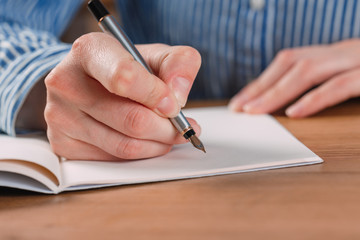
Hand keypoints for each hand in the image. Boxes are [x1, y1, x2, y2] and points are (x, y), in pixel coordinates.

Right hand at [44, 32, 200, 159]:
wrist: (88, 82)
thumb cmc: (125, 68)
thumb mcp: (156, 55)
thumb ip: (178, 64)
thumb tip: (177, 97)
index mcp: (89, 51)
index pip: (123, 78)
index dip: (156, 96)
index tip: (174, 106)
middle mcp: (66, 82)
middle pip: (132, 120)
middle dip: (167, 128)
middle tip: (182, 127)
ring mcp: (61, 116)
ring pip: (125, 145)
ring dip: (158, 144)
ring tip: (168, 134)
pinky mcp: (63, 143)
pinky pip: (113, 159)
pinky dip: (140, 153)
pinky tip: (146, 141)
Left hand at [229, 39, 359, 116]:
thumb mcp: (346, 76)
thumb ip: (320, 83)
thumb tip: (284, 103)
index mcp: (331, 55)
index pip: (288, 63)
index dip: (261, 82)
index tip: (240, 101)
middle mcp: (340, 53)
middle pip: (291, 64)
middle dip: (261, 87)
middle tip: (239, 108)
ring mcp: (355, 61)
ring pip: (308, 71)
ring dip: (277, 92)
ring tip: (255, 110)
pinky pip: (339, 85)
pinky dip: (314, 99)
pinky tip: (293, 112)